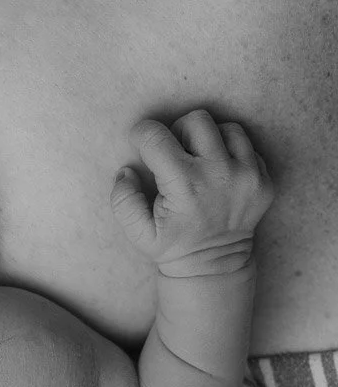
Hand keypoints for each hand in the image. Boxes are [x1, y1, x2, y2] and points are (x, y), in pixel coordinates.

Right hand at [110, 109, 274, 276]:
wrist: (215, 266)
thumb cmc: (172, 246)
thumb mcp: (136, 232)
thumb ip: (122, 199)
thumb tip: (127, 170)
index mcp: (185, 185)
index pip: (155, 136)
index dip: (141, 135)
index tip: (142, 147)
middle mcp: (220, 174)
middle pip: (196, 120)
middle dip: (178, 132)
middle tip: (174, 156)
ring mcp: (248, 176)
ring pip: (226, 128)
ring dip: (208, 139)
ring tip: (198, 161)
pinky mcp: (264, 180)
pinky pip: (247, 146)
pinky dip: (230, 152)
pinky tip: (218, 172)